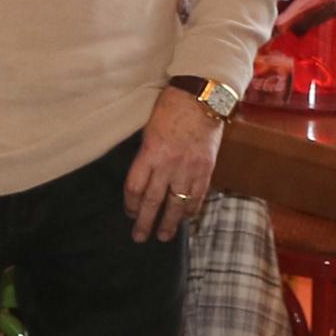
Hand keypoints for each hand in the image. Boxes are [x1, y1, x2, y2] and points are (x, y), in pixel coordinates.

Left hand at [124, 87, 222, 243]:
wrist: (202, 98)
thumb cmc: (171, 108)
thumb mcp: (149, 130)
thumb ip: (146, 156)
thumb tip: (142, 179)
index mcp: (150, 153)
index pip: (135, 188)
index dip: (130, 205)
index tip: (129, 213)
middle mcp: (168, 164)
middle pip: (153, 201)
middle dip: (145, 222)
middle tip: (139, 237)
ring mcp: (189, 168)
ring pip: (177, 204)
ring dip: (170, 223)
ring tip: (164, 236)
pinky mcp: (206, 169)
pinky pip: (197, 196)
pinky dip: (191, 209)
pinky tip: (185, 218)